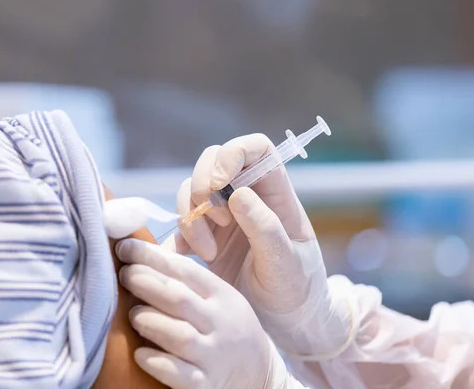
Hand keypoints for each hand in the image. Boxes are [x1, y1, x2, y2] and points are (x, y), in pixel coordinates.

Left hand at [116, 238, 275, 388]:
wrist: (260, 373)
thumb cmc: (226, 327)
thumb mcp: (218, 298)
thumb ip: (187, 280)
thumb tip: (141, 254)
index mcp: (222, 296)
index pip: (185, 271)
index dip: (152, 257)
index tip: (125, 247)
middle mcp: (220, 323)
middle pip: (178, 298)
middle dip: (146, 283)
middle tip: (123, 275)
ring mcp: (214, 356)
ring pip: (178, 335)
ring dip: (149, 321)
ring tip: (131, 315)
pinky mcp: (206, 384)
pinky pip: (179, 375)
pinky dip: (157, 362)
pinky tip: (139, 353)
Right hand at [167, 134, 354, 358]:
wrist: (283, 324)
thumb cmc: (296, 290)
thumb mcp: (286, 263)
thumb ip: (266, 228)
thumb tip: (238, 194)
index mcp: (275, 194)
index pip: (256, 148)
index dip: (234, 153)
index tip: (221, 184)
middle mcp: (247, 197)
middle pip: (213, 161)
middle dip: (203, 185)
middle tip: (216, 221)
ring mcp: (223, 216)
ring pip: (191, 191)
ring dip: (191, 217)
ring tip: (209, 253)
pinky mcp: (203, 238)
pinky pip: (179, 224)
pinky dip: (177, 238)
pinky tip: (190, 260)